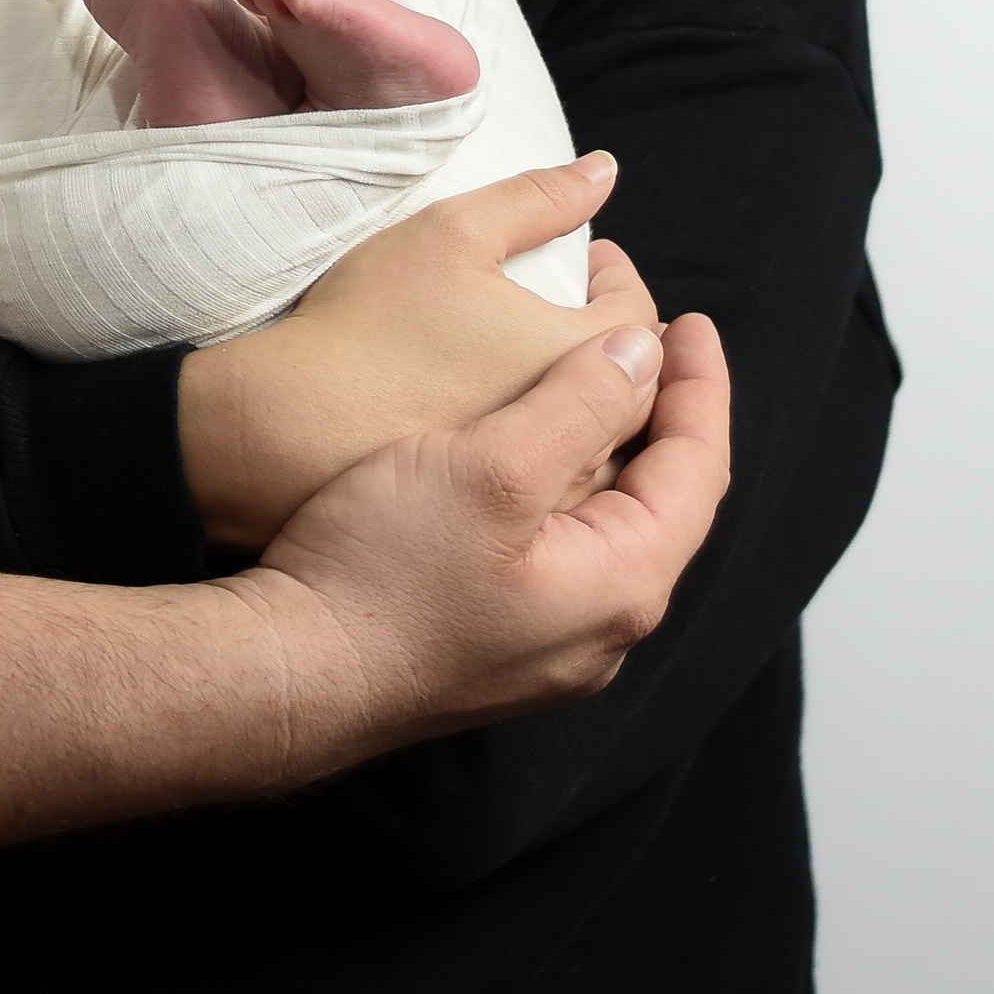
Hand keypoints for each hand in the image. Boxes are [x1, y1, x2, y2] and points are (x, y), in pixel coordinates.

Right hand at [238, 312, 730, 752]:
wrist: (291, 673)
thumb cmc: (384, 571)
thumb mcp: (490, 467)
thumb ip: (580, 405)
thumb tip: (644, 355)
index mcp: (623, 585)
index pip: (698, 469)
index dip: (701, 386)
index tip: (690, 320)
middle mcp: (605, 630)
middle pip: (665, 503)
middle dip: (665, 418)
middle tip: (652, 344)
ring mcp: (553, 649)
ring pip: (613, 530)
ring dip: (616, 455)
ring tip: (597, 391)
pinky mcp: (501, 648)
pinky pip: (566, 557)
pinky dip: (571, 492)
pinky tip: (532, 466)